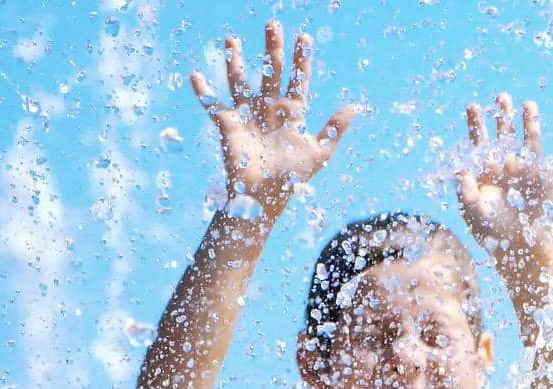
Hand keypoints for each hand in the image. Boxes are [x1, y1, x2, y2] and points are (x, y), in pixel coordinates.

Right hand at [190, 20, 358, 217]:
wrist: (264, 198)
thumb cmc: (292, 179)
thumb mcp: (318, 153)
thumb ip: (334, 129)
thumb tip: (356, 106)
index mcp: (292, 115)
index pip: (298, 81)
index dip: (301, 60)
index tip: (304, 37)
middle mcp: (269, 111)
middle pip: (271, 73)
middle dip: (272, 49)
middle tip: (272, 25)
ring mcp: (248, 116)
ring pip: (241, 82)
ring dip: (236, 62)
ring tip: (232, 40)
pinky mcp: (228, 125)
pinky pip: (212, 105)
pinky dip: (203, 91)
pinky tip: (196, 74)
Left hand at [457, 94, 552, 265]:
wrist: (516, 249)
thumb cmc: (491, 232)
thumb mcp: (473, 211)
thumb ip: (466, 191)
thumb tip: (462, 170)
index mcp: (488, 170)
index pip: (481, 141)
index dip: (477, 124)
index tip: (473, 105)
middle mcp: (509, 167)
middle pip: (506, 135)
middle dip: (504, 116)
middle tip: (502, 96)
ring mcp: (530, 173)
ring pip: (532, 144)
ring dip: (531, 125)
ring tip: (529, 105)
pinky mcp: (549, 184)